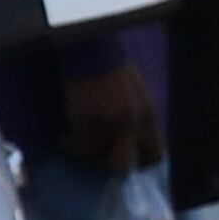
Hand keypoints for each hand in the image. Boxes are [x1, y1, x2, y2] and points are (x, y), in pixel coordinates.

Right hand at [58, 58, 161, 176]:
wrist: (94, 53)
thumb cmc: (115, 71)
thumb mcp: (138, 98)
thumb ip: (138, 120)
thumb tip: (133, 143)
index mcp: (149, 117)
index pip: (154, 155)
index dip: (140, 164)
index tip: (129, 163)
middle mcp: (131, 125)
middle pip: (122, 165)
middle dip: (108, 166)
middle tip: (99, 159)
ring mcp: (107, 125)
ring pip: (95, 157)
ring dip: (85, 154)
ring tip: (77, 145)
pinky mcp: (84, 121)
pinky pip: (77, 146)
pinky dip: (69, 145)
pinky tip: (64, 138)